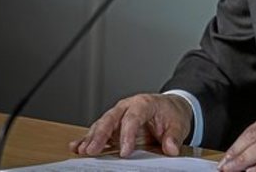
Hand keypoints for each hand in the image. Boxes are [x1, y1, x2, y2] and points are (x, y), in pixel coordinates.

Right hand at [69, 93, 191, 157]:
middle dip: (100, 134)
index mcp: (144, 103)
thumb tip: (171, 149)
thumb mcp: (178, 124)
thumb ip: (174, 136)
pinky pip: (99, 131)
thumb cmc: (171, 114)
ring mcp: (118, 115)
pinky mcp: (113, 126)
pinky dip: (88, 139)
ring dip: (91, 137)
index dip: (127, 135)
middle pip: (111, 118)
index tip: (125, 152)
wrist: (170, 108)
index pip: (133, 117)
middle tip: (92, 150)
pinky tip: (77, 147)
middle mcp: (127, 107)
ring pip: (101, 124)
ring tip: (82, 150)